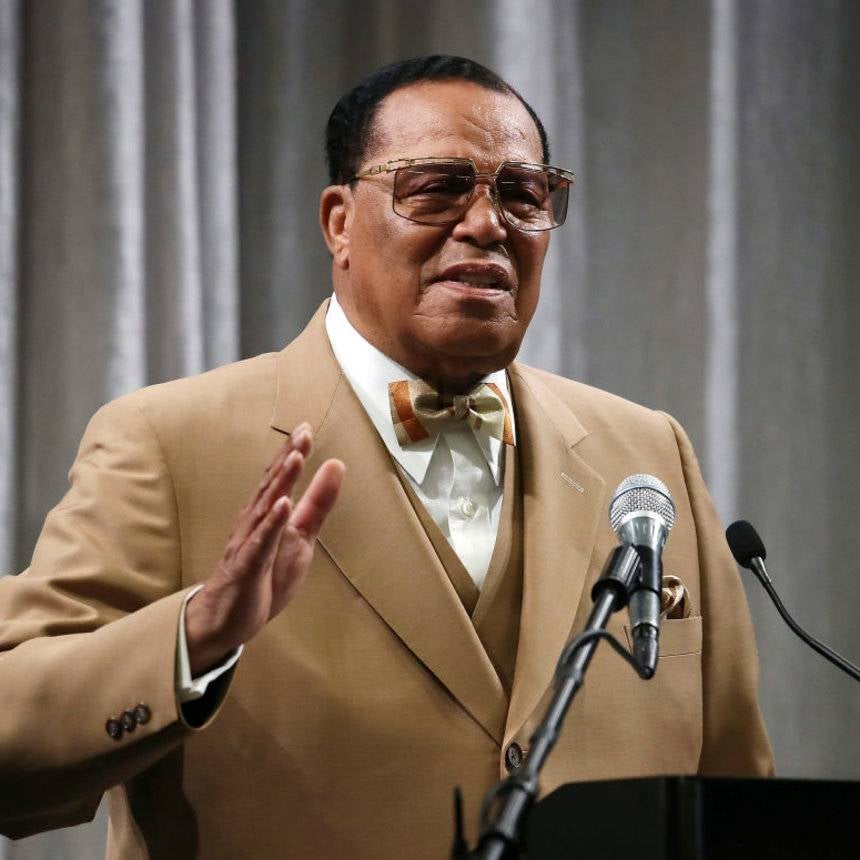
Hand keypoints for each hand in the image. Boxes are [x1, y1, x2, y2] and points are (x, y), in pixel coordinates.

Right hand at [184, 423, 344, 673]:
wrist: (227, 619)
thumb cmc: (264, 574)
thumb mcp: (300, 537)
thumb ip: (317, 504)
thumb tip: (335, 466)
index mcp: (266, 514)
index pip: (280, 478)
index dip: (292, 453)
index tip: (306, 427)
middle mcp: (253, 522)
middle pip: (272, 485)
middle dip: (288, 458)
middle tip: (302, 432)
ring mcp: (248, 544)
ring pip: (265, 508)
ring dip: (280, 482)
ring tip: (296, 458)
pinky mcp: (247, 568)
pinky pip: (259, 544)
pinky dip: (271, 524)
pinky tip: (282, 506)